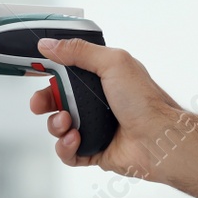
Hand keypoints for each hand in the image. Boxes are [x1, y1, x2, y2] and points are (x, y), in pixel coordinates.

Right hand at [28, 38, 197, 183]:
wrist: (159, 139)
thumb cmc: (144, 101)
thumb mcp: (112, 63)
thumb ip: (79, 51)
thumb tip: (49, 44)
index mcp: (102, 79)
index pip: (67, 74)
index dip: (50, 75)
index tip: (38, 73)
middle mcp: (97, 103)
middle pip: (56, 101)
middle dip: (44, 102)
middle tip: (40, 104)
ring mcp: (95, 128)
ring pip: (58, 127)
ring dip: (56, 125)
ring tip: (69, 123)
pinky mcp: (94, 151)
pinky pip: (67, 152)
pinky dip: (66, 147)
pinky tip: (75, 139)